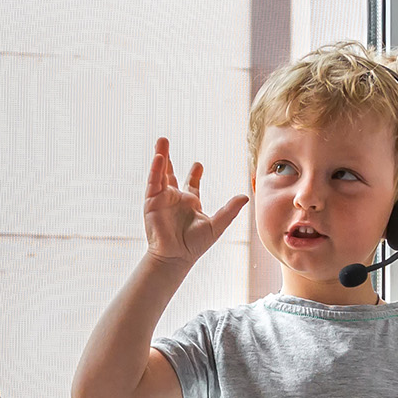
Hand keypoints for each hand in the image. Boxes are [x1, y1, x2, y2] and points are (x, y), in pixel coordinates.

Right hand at [143, 137, 247, 266]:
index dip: (195, 174)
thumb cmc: (195, 245)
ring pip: (160, 174)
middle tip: (166, 142)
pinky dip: (156, 170)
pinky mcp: (152, 203)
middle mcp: (175, 199)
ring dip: (160, 157)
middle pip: (170, 174)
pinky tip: (159, 157)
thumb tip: (245, 196)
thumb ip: (230, 210)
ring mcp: (162, 200)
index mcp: (190, 202)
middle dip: (168, 158)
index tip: (198, 164)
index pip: (191, 184)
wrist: (176, 256)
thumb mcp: (216, 225)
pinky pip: (154, 183)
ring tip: (162, 141)